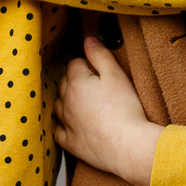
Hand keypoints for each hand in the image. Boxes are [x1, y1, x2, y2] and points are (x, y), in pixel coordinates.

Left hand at [55, 38, 160, 185]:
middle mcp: (66, 102)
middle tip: (96, 84)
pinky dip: (63, 126)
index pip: (74, 64)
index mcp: (76, 83)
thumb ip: (100, 55)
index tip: (100, 69)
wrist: (127, 145)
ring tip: (83, 101)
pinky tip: (70, 124)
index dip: (88, 64)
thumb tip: (88, 40)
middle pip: (64, 83)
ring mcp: (67, 124)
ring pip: (58, 106)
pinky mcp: (71, 143)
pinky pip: (59, 132)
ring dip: (66, 101)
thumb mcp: (116, 75)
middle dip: (75, 80)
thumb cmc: (124, 109)